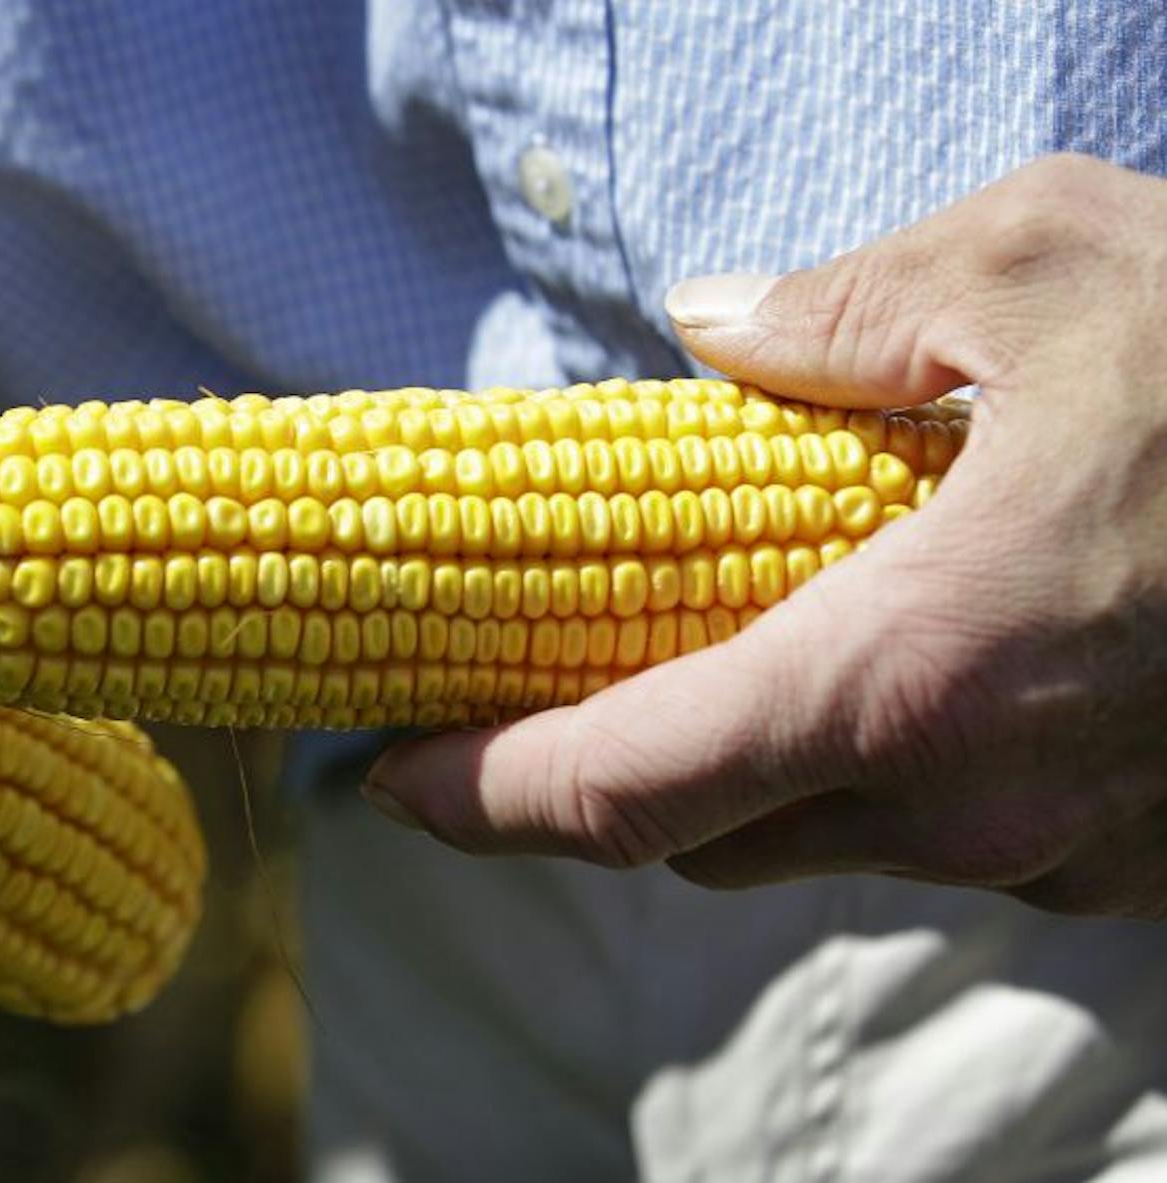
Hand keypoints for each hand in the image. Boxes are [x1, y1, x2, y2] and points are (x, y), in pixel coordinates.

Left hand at [363, 154, 1166, 918]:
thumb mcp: (1050, 267)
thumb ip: (849, 312)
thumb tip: (719, 328)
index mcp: (905, 685)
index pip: (614, 789)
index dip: (475, 795)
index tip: (380, 781)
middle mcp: (976, 815)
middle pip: (704, 836)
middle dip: (594, 781)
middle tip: (515, 701)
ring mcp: (1075, 863)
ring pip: (837, 839)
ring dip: (749, 766)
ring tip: (697, 660)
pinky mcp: (1156, 869)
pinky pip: (965, 833)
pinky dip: (890, 765)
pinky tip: (900, 661)